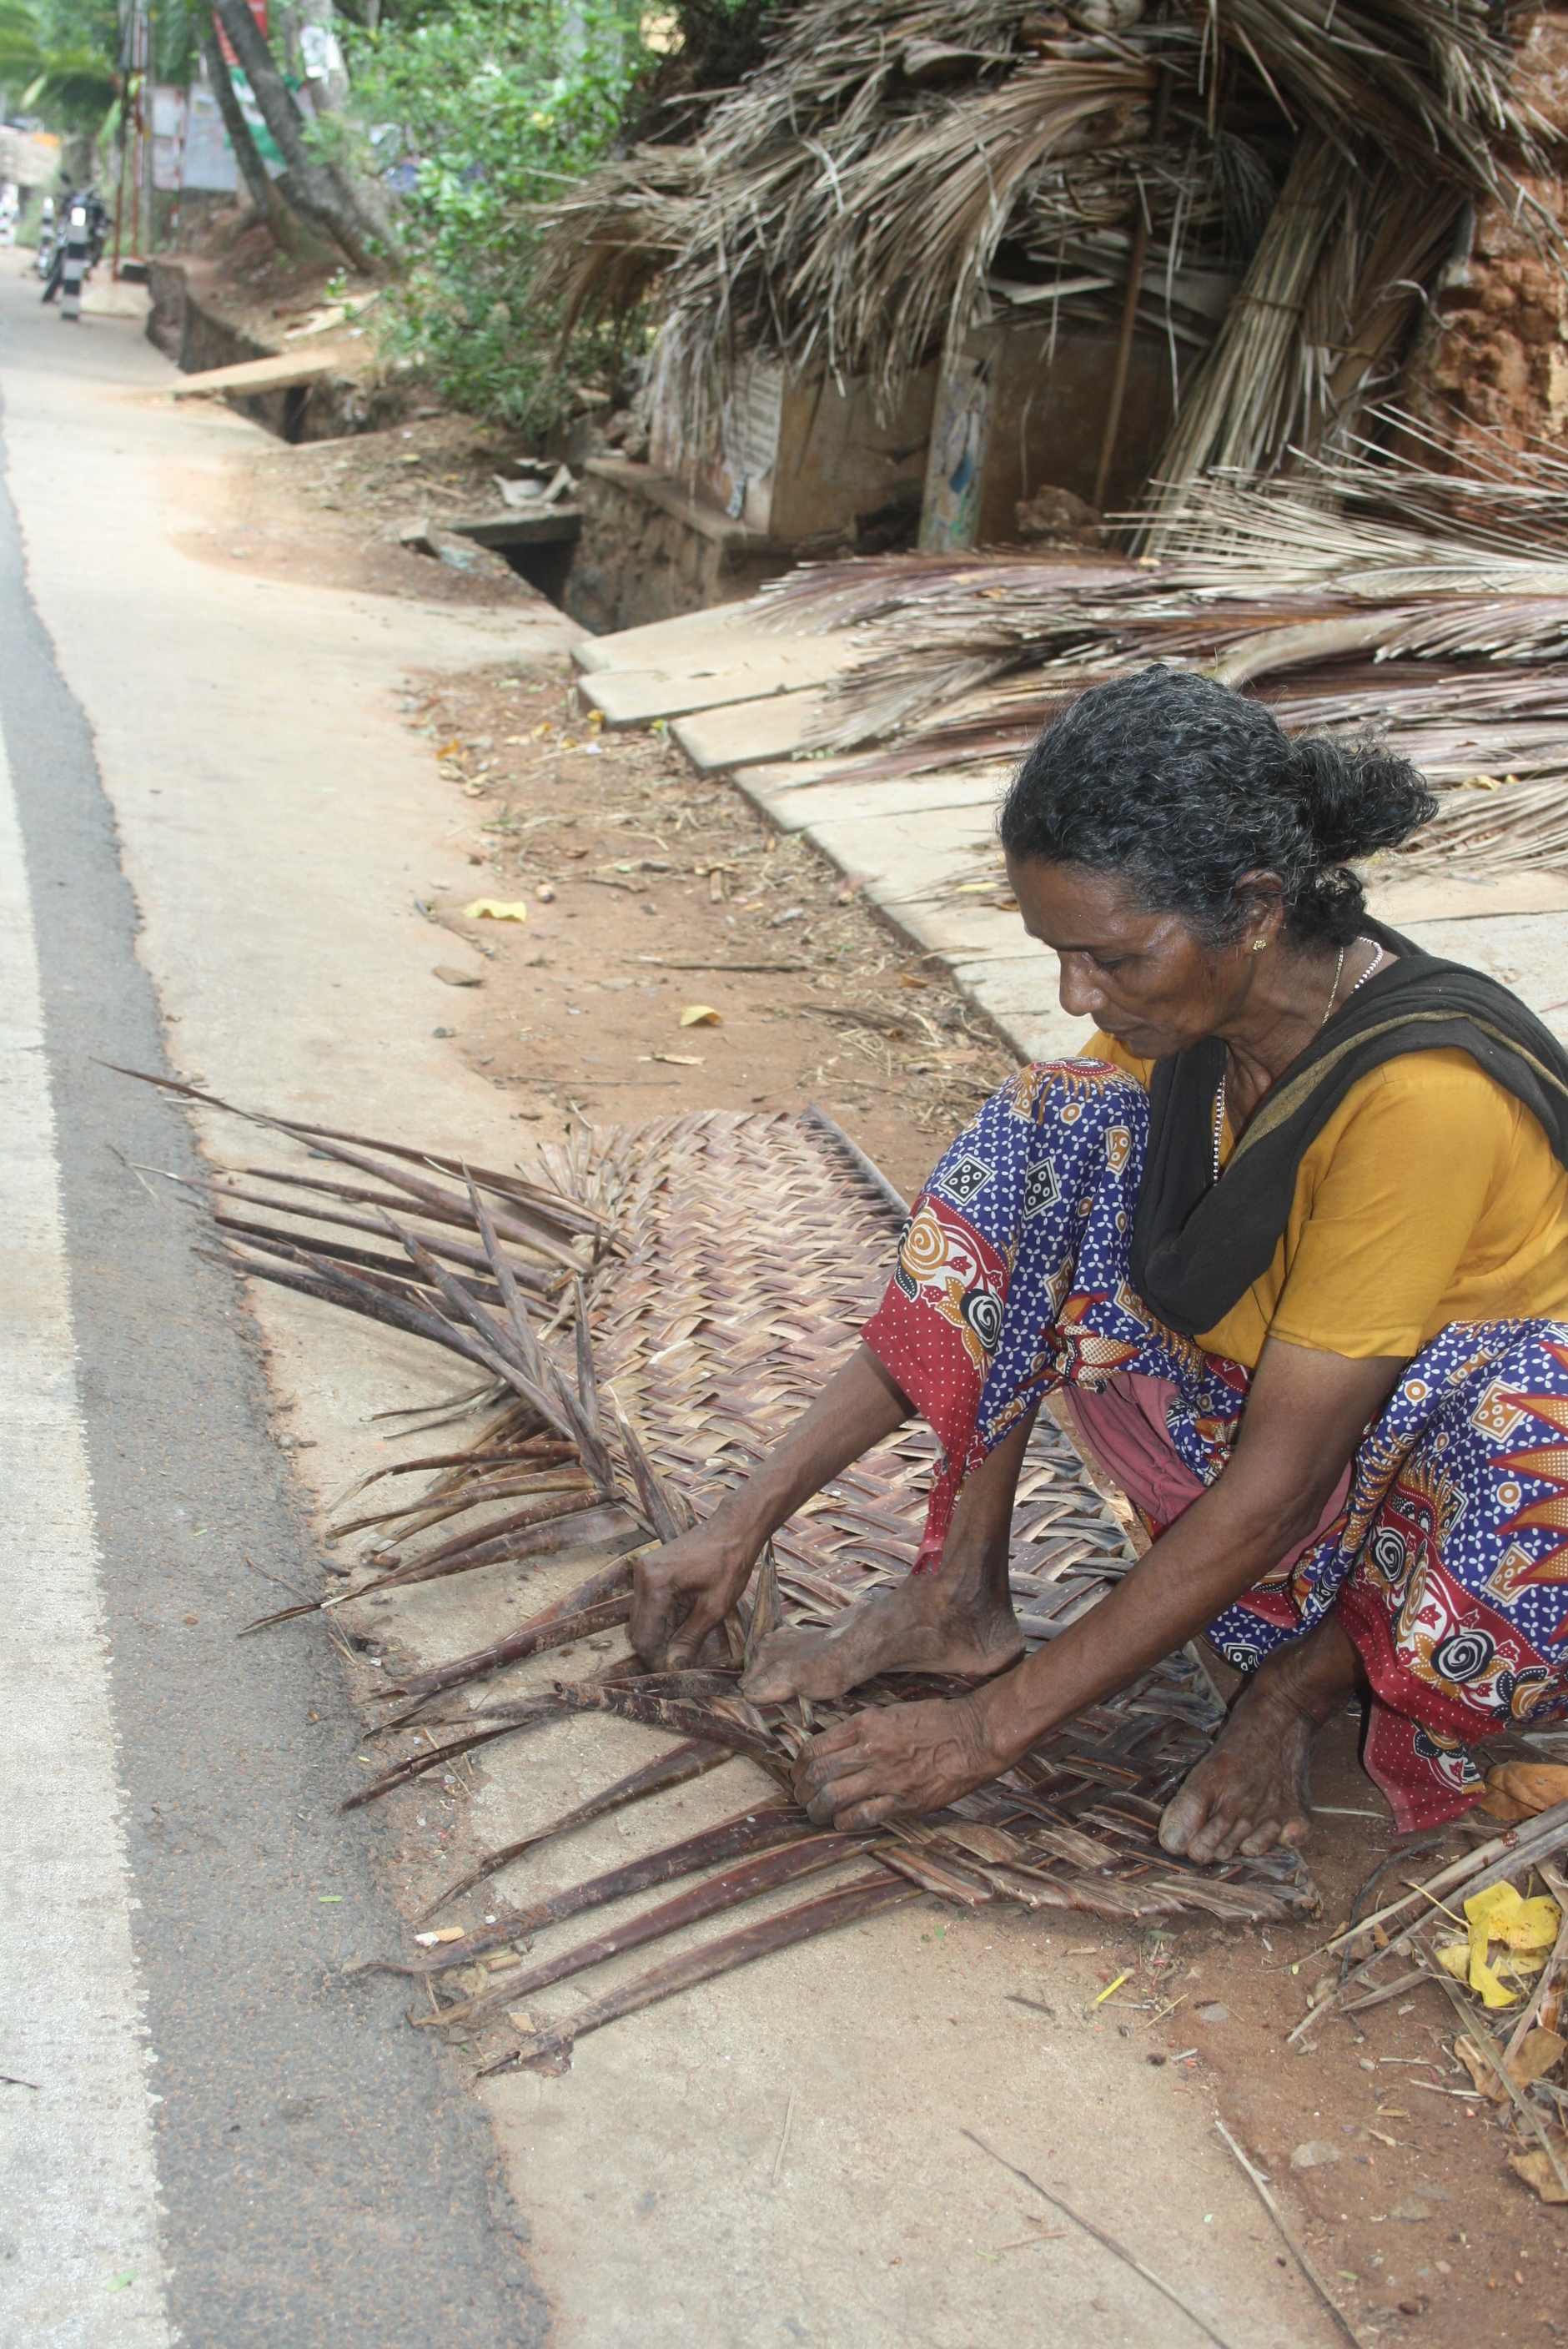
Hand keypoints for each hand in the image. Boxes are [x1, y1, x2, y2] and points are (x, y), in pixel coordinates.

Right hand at [629, 1519, 755, 1669]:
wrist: (734, 1528)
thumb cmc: (729, 1564)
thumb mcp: (714, 1607)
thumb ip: (690, 1638)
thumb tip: (673, 1667)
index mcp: (655, 1585)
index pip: (644, 1637)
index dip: (657, 1659)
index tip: (676, 1670)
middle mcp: (642, 1576)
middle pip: (638, 1629)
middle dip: (657, 1648)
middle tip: (682, 1659)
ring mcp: (644, 1570)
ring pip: (642, 1618)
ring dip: (660, 1633)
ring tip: (686, 1641)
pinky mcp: (651, 1569)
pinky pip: (648, 1603)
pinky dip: (662, 1617)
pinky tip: (684, 1621)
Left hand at [791, 1693, 1003, 1828]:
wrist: (974, 1735)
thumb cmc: (935, 1720)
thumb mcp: (890, 1713)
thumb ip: (860, 1729)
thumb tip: (832, 1746)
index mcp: (865, 1724)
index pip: (814, 1748)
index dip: (798, 1767)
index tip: (798, 1775)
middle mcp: (870, 1750)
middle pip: (817, 1775)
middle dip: (802, 1792)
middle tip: (801, 1799)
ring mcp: (886, 1777)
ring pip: (832, 1798)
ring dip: (817, 1811)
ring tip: (816, 1814)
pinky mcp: (903, 1801)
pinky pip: (861, 1817)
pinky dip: (844, 1823)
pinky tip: (841, 1823)